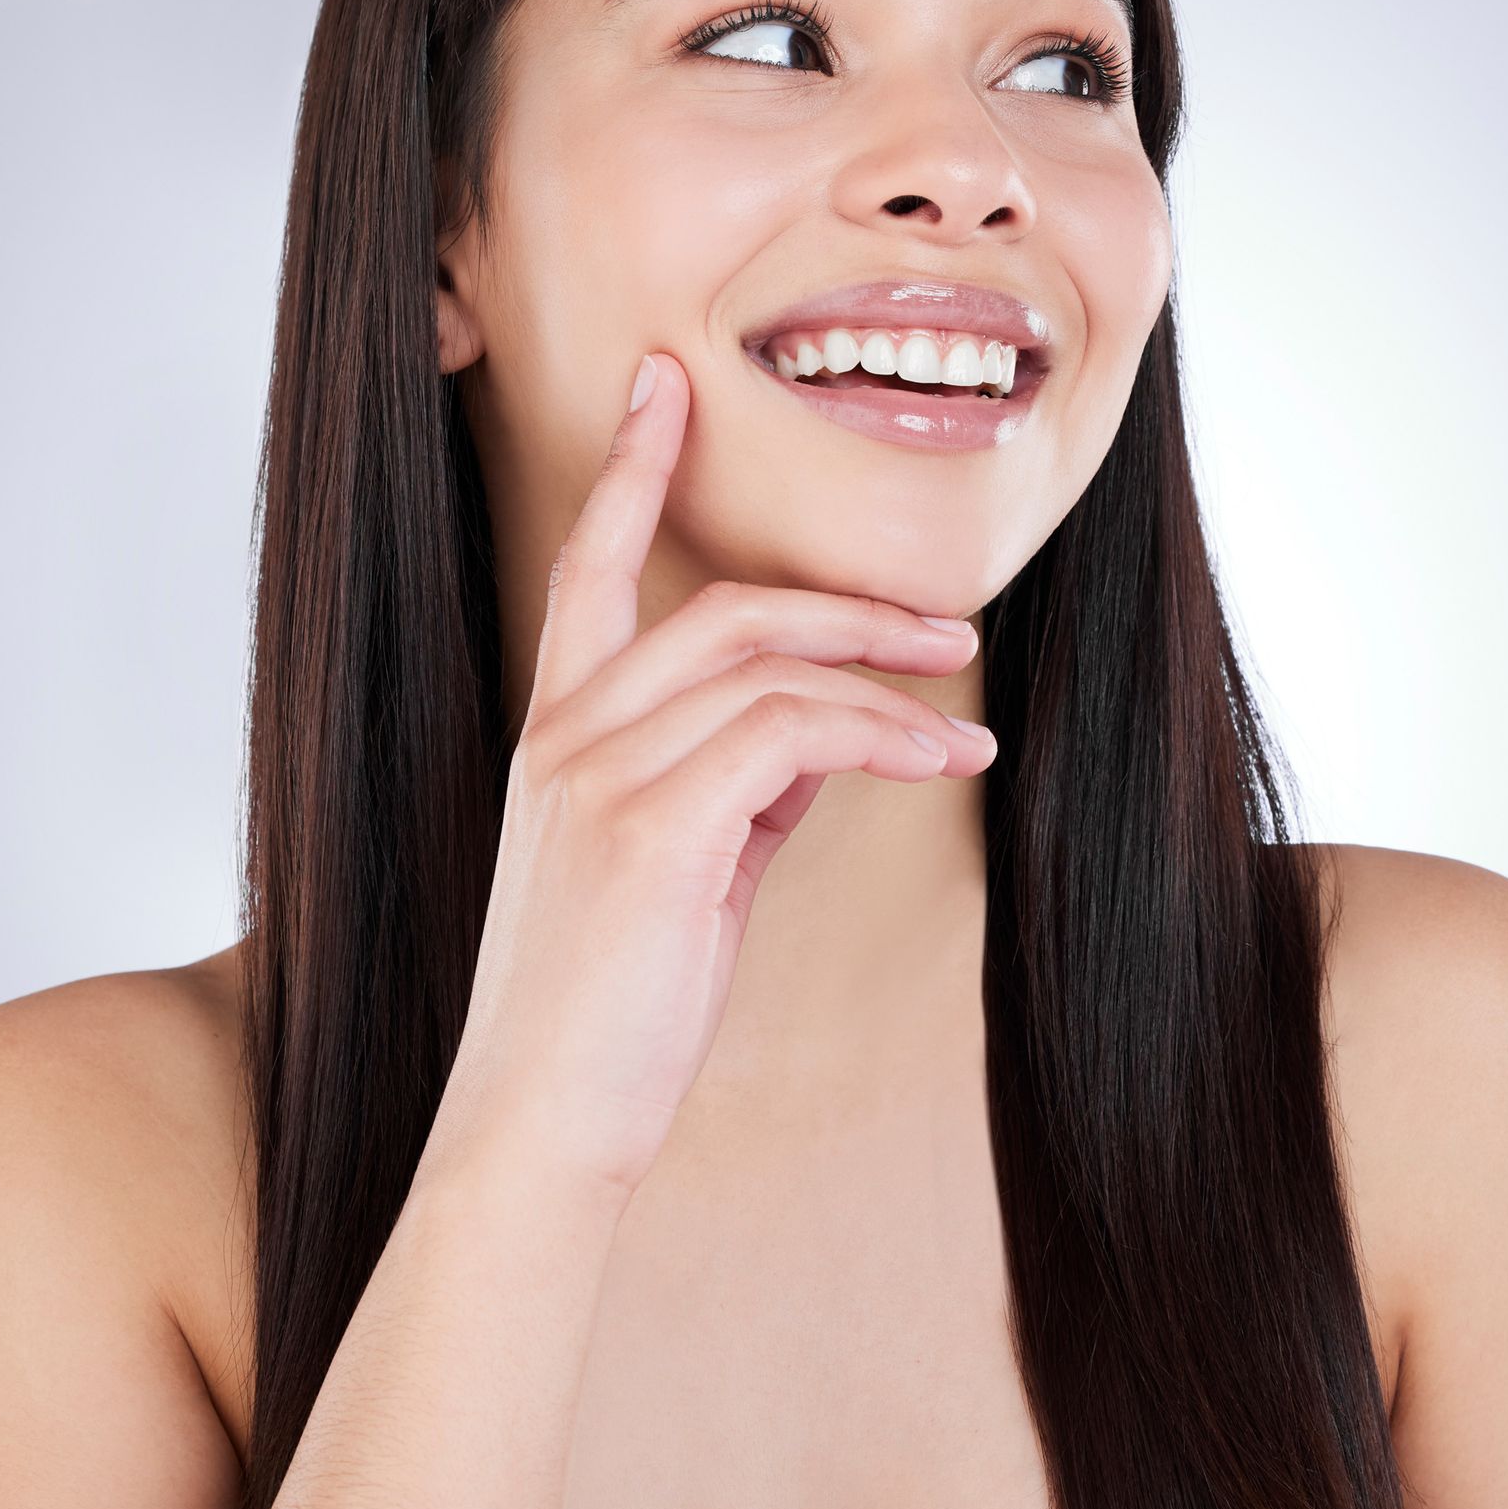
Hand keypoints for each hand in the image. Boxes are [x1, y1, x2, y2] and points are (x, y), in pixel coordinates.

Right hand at [425, 351, 994, 1201]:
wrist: (543, 1123)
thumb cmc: (609, 1003)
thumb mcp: (671, 865)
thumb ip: (731, 782)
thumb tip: (822, 732)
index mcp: (557, 733)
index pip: (588, 566)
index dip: (631, 467)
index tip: (663, 385)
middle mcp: (564, 734)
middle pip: (719, 606)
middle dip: (845, 605)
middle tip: (948, 630)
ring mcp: (598, 774)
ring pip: (766, 664)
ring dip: (885, 678)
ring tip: (963, 711)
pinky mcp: (650, 828)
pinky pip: (792, 732)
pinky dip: (883, 735)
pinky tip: (942, 760)